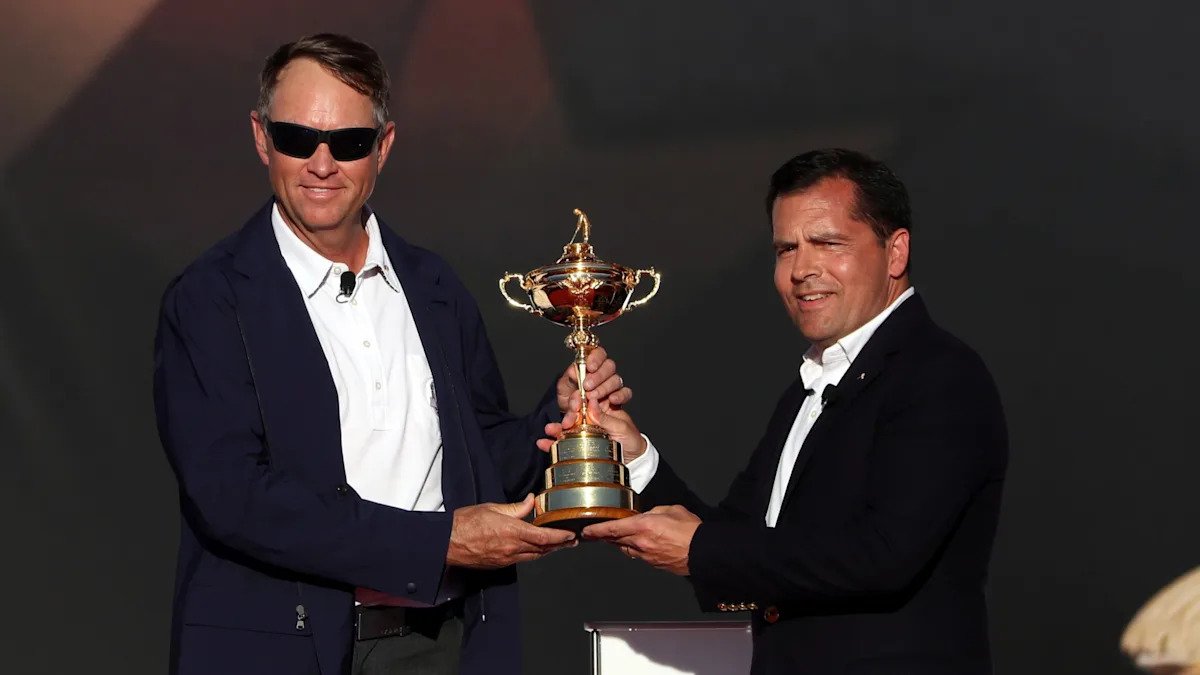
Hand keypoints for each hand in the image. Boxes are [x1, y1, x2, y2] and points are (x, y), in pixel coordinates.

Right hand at [446, 494, 575, 568]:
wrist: (447, 543)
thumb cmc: (466, 523)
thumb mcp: (493, 508)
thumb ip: (516, 507)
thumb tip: (532, 501)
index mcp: (512, 532)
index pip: (544, 537)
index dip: (560, 537)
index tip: (571, 535)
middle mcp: (512, 548)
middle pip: (543, 550)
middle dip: (559, 546)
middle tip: (571, 541)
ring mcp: (506, 559)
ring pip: (534, 557)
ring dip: (548, 551)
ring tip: (558, 545)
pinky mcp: (500, 565)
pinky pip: (522, 560)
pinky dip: (533, 555)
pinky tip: (536, 549)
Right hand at [537, 406, 647, 461]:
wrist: (635, 461)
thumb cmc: (631, 440)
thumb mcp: (622, 427)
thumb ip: (606, 417)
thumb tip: (592, 402)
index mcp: (602, 410)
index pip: (587, 401)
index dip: (579, 400)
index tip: (576, 403)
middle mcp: (591, 420)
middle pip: (574, 414)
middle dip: (568, 416)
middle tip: (566, 421)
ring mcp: (584, 433)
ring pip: (566, 428)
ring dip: (556, 429)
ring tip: (549, 430)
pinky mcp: (578, 447)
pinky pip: (562, 444)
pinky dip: (551, 444)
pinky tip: (543, 443)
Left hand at [555, 346, 632, 414]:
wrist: (573, 415)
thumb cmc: (569, 397)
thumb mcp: (563, 388)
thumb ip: (568, 379)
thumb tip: (573, 372)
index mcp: (591, 364)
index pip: (598, 353)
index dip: (596, 358)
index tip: (589, 367)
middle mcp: (604, 372)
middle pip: (609, 366)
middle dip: (598, 376)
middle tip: (587, 386)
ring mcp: (613, 384)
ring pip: (616, 380)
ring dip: (604, 388)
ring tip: (592, 397)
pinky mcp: (619, 397)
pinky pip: (626, 393)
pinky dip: (621, 395)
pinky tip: (612, 400)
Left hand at [581, 505, 700, 575]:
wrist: (704, 552)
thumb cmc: (691, 530)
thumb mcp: (671, 510)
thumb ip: (654, 511)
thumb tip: (648, 515)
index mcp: (643, 526)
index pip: (612, 529)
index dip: (596, 530)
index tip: (586, 530)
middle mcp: (641, 543)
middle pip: (615, 541)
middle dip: (603, 537)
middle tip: (594, 534)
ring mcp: (646, 556)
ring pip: (626, 549)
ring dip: (619, 543)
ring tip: (616, 537)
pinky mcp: (654, 564)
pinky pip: (638, 555)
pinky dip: (635, 549)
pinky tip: (639, 544)